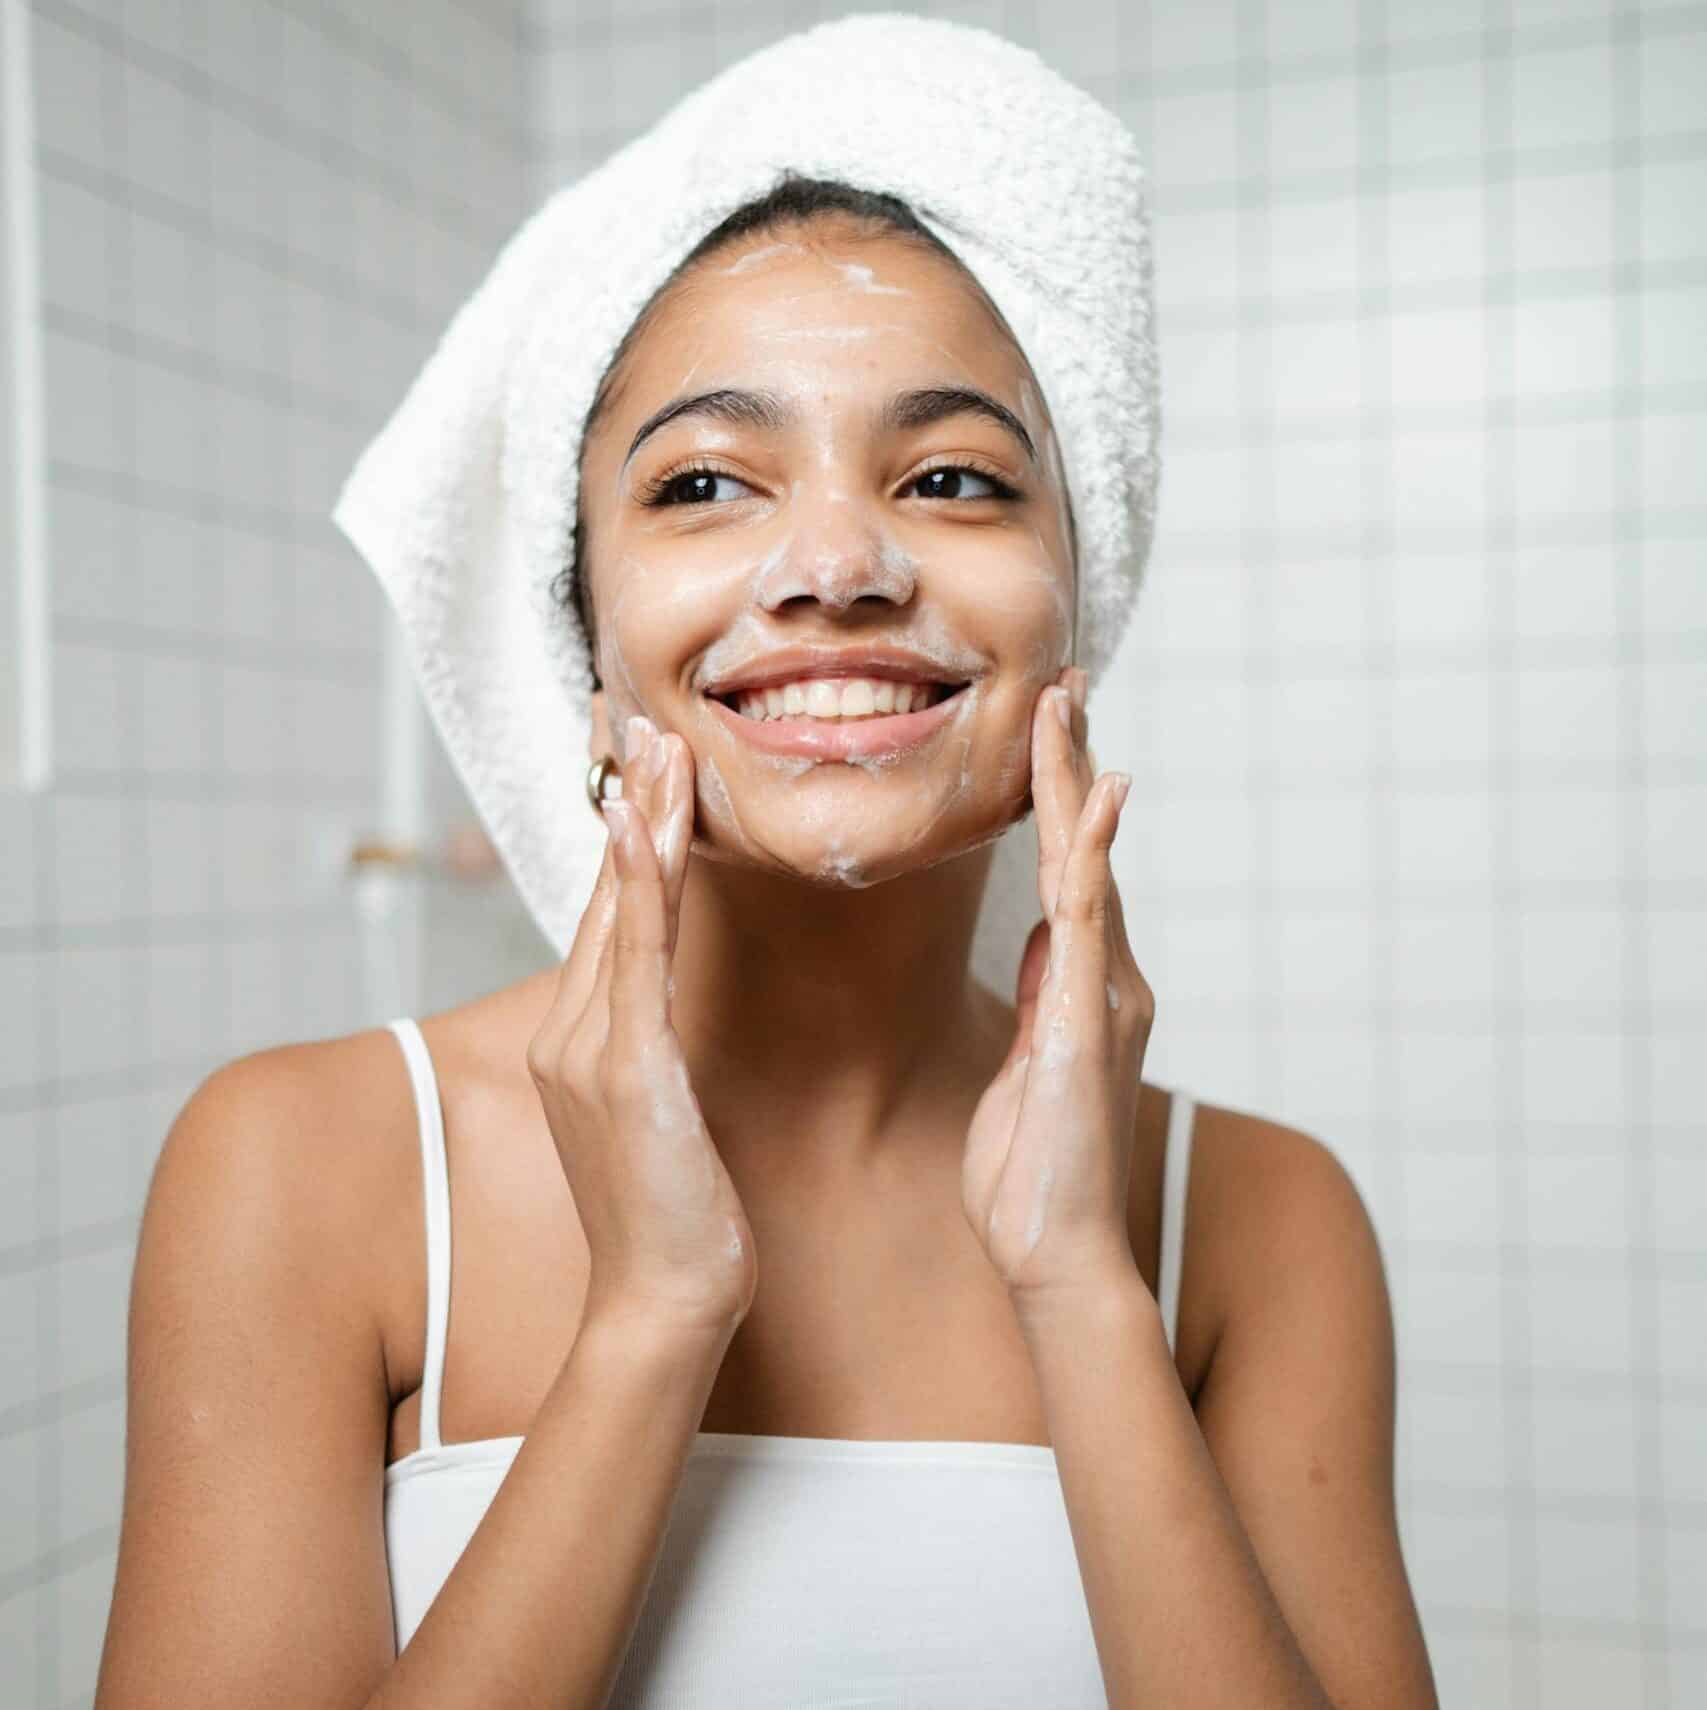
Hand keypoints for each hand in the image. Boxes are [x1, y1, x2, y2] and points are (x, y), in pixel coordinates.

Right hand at [526, 716, 756, 1339]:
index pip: (611, 914)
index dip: (627, 835)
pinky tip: (643, 827)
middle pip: (608, 893)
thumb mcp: (659, 1115)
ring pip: (620, 908)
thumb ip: (650, 1049)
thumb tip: (667, 1010)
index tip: (640, 767)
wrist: (661, 1300)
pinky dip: (639, 885)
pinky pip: (636, 957)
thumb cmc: (672, 1215)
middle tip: (641, 722)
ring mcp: (590, 1048)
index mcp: (581, 1039)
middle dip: (627, 803)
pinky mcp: (626, 1069)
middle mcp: (572, 1031)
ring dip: (639, 820)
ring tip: (655, 746)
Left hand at [960, 668, 1154, 1312]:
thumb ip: (1044, 997)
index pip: (1067, 870)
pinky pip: (1087, 915)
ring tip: (1067, 703)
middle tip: (1066, 684)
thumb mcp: (1027, 1065)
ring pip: (1085, 862)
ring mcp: (1101, 992)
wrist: (1056, 1251)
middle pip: (1082, 848)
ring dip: (1074, 780)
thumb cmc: (1034, 1174)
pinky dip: (1090, 850)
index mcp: (1081, 985)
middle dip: (1072, 764)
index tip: (1049, 732)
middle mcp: (1104, 976)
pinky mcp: (1086, 1016)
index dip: (1057, 798)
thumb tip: (1047, 938)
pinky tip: (1092, 794)